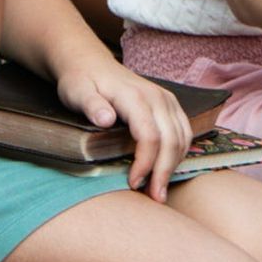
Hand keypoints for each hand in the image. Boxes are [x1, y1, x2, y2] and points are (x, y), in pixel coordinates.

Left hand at [52, 55, 192, 200]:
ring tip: (160, 190)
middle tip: (154, 198)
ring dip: (175, 166)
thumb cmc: (81, 81)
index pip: (150, 135)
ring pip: (182, 138)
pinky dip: (179, 154)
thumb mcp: (76, 91)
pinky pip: (184, 132)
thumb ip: (91, 105)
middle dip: (164, 172)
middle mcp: (157, 98)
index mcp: (135, 96)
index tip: (133, 183)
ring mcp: (167, 100)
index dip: (145, 163)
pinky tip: (167, 169)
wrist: (90, 63)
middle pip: (171, 140)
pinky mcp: (170, 105)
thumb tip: (107, 119)